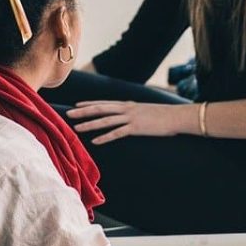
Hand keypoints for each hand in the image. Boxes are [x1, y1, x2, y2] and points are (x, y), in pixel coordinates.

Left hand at [66, 101, 192, 144]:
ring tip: (76, 128)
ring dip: (90, 124)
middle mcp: (126, 109)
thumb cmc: (164, 115)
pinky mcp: (136, 128)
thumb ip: (136, 113)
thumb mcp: (146, 111)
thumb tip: (130, 117)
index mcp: (128, 104)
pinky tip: (95, 141)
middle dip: (83, 112)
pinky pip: (117, 133)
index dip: (89, 104)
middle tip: (68, 114)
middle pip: (100, 109)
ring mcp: (130, 118)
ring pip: (105, 120)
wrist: (177, 116)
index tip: (77, 105)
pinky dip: (105, 137)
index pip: (104, 103)